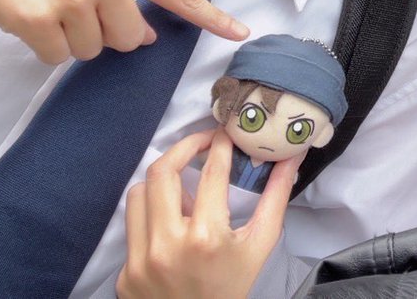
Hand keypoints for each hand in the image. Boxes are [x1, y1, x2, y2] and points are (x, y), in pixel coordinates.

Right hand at [0, 0, 247, 63]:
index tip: (239, 33)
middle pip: (130, 40)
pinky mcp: (40, 19)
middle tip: (75, 6)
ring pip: (92, 52)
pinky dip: (42, 46)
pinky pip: (57, 58)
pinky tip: (28, 15)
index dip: (211, 17)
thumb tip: (146, 34)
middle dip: (107, 34)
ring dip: (70, 39)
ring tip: (47, 3)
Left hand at [117, 129, 300, 298]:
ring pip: (138, 193)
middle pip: (161, 171)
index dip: (220, 144)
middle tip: (202, 142)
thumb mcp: (260, 245)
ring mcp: (140, 260)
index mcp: (207, 237)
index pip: (211, 172)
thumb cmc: (234, 288)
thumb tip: (292, 155)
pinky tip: (171, 223)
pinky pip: (132, 225)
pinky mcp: (124, 273)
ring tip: (184, 185)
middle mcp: (167, 246)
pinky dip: (152, 215)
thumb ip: (276, 196)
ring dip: (162, 181)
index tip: (225, 134)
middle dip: (184, 146)